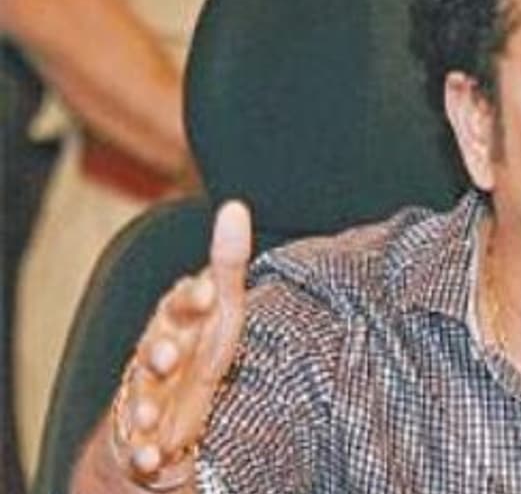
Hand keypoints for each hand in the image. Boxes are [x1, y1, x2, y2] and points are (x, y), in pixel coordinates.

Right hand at [111, 201, 251, 485]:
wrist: (159, 418)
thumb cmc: (195, 353)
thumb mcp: (217, 312)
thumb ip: (226, 265)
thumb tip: (235, 208)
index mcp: (175, 327)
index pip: (179, 307)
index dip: (191, 300)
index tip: (207, 291)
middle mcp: (156, 362)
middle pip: (152, 353)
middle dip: (160, 352)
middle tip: (171, 354)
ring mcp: (146, 402)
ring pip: (139, 402)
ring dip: (144, 406)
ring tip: (151, 417)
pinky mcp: (140, 443)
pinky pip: (138, 452)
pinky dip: (144, 455)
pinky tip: (152, 458)